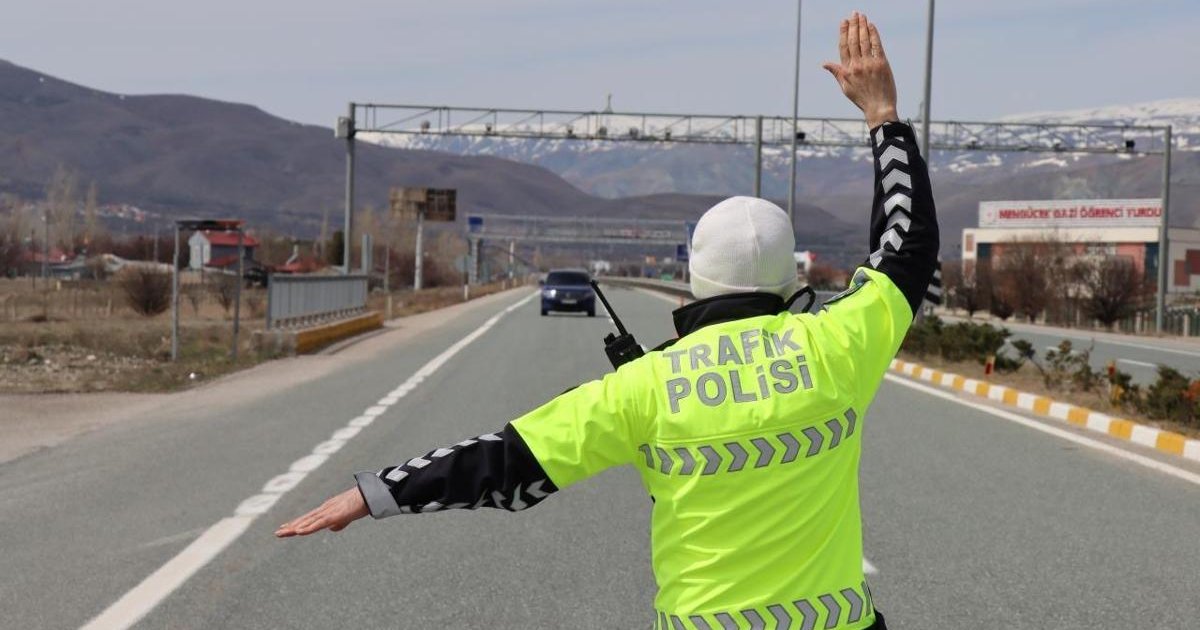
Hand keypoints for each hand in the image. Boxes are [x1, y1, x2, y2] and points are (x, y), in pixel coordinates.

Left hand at [275, 487, 368, 536]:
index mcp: (328, 509)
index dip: (297, 523)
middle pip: (306, 519)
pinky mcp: (335, 514)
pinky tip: (299, 532)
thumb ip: (340, 522)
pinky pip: (319, 523)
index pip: (309, 518)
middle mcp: (325, 509)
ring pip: (309, 521)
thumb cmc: (362, 502)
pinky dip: (308, 527)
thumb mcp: (348, 515)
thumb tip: (332, 529)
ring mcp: (330, 511)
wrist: (372, 493)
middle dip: (292, 526)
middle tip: (278, 533)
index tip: (286, 528)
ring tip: (283, 533)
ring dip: (295, 527)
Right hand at [822, 11, 898, 128]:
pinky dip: (874, 35)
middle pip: (853, 41)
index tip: (843, 21)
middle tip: (854, 13)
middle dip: (853, 25)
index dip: (843, 32)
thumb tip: (824, 63)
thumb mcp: (845, 87)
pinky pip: (877, 46)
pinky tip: (872, 26)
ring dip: (863, 26)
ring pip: (865, 41)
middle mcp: (857, 66)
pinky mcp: (882, 64)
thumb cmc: (862, 99)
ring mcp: (870, 64)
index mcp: (847, 71)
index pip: (843, 47)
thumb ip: (836, 73)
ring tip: (862, 16)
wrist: (879, 108)